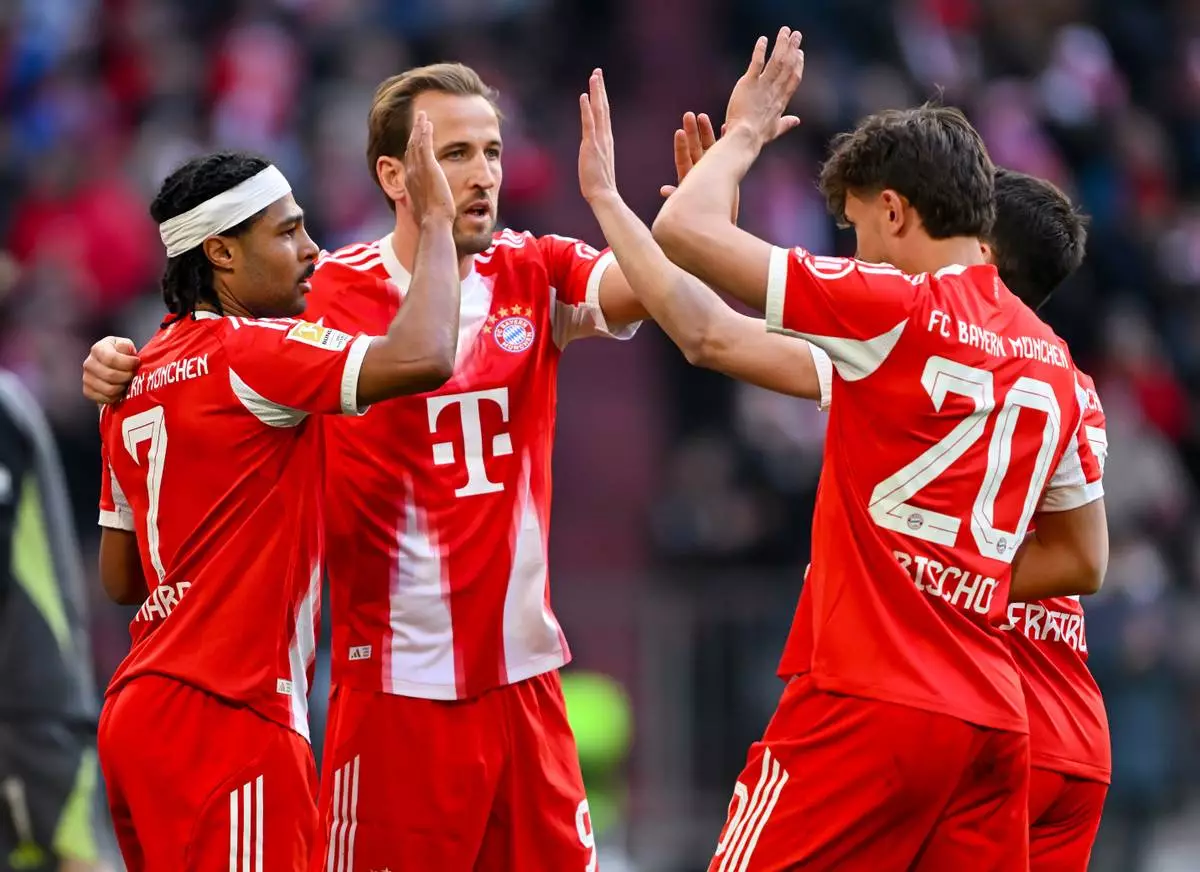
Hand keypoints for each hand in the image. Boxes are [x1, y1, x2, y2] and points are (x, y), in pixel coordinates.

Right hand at [82, 337, 138, 403]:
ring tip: (127, 382)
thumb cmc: (122, 355)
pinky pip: (104, 399)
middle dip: (127, 376)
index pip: (111, 359)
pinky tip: (121, 391)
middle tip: (133, 374)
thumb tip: (127, 349)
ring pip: (108, 389)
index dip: (127, 363)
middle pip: (110, 375)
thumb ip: (126, 346)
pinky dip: (116, 397)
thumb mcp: (126, 346)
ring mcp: (86, 378)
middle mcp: (89, 363)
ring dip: (123, 388)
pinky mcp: (87, 391)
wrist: (114, 367)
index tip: (137, 362)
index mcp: (98, 349)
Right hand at [404, 111, 454, 224]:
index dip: (413, 146)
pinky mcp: (429, 167)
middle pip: (411, 148)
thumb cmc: (434, 220)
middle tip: (417, 120)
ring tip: (422, 116)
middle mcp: (411, 173)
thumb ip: (427, 200)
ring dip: (419, 128)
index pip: (411, 159)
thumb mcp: (427, 207)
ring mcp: (419, 169)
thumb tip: (432, 204)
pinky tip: (428, 123)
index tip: (415, 137)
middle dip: (414, 133)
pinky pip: (425, 144)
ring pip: (417, 143)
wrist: (434, 222)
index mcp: (411, 182)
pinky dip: (425, 132)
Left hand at [578, 68, 617, 203]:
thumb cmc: (599, 185)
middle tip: (597, 71)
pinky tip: (584, 96)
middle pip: (603, 107)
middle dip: (600, 89)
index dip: (601, 98)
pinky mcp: (591, 146)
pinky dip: (587, 109)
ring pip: (599, 111)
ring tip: (594, 76)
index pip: (604, 115)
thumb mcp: (596, 165)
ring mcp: (599, 140)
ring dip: (596, 92)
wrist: (603, 195)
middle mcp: (605, 137)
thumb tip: (593, 154)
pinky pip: (589, 123)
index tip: (599, 84)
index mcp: (606, 140)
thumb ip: (596, 155)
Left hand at [659, 112, 740, 222]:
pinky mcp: (727, 174)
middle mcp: (701, 175)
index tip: (679, 131)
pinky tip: (725, 127)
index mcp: (689, 181)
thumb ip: (677, 195)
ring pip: (709, 149)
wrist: (721, 229)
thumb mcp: (687, 205)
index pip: (683, 158)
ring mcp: (714, 174)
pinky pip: (726, 154)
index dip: (681, 145)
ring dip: (706, 133)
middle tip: (689, 115)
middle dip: (692, 133)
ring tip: (703, 117)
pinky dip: (725, 141)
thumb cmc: (702, 222)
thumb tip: (663, 189)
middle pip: (695, 149)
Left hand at [724, 27, 803, 147]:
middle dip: (793, 48)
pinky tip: (763, 39)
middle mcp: (775, 91)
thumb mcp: (775, 130)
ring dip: (781, 44)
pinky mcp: (749, 83)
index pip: (793, 79)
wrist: (745, 138)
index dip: (798, 64)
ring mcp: (763, 86)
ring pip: (776, 61)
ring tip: (785, 31)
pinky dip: (760, 50)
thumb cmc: (757, 137)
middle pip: (787, 65)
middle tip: (796, 34)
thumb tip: (797, 121)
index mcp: (781, 101)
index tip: (800, 53)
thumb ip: (786, 123)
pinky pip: (757, 63)